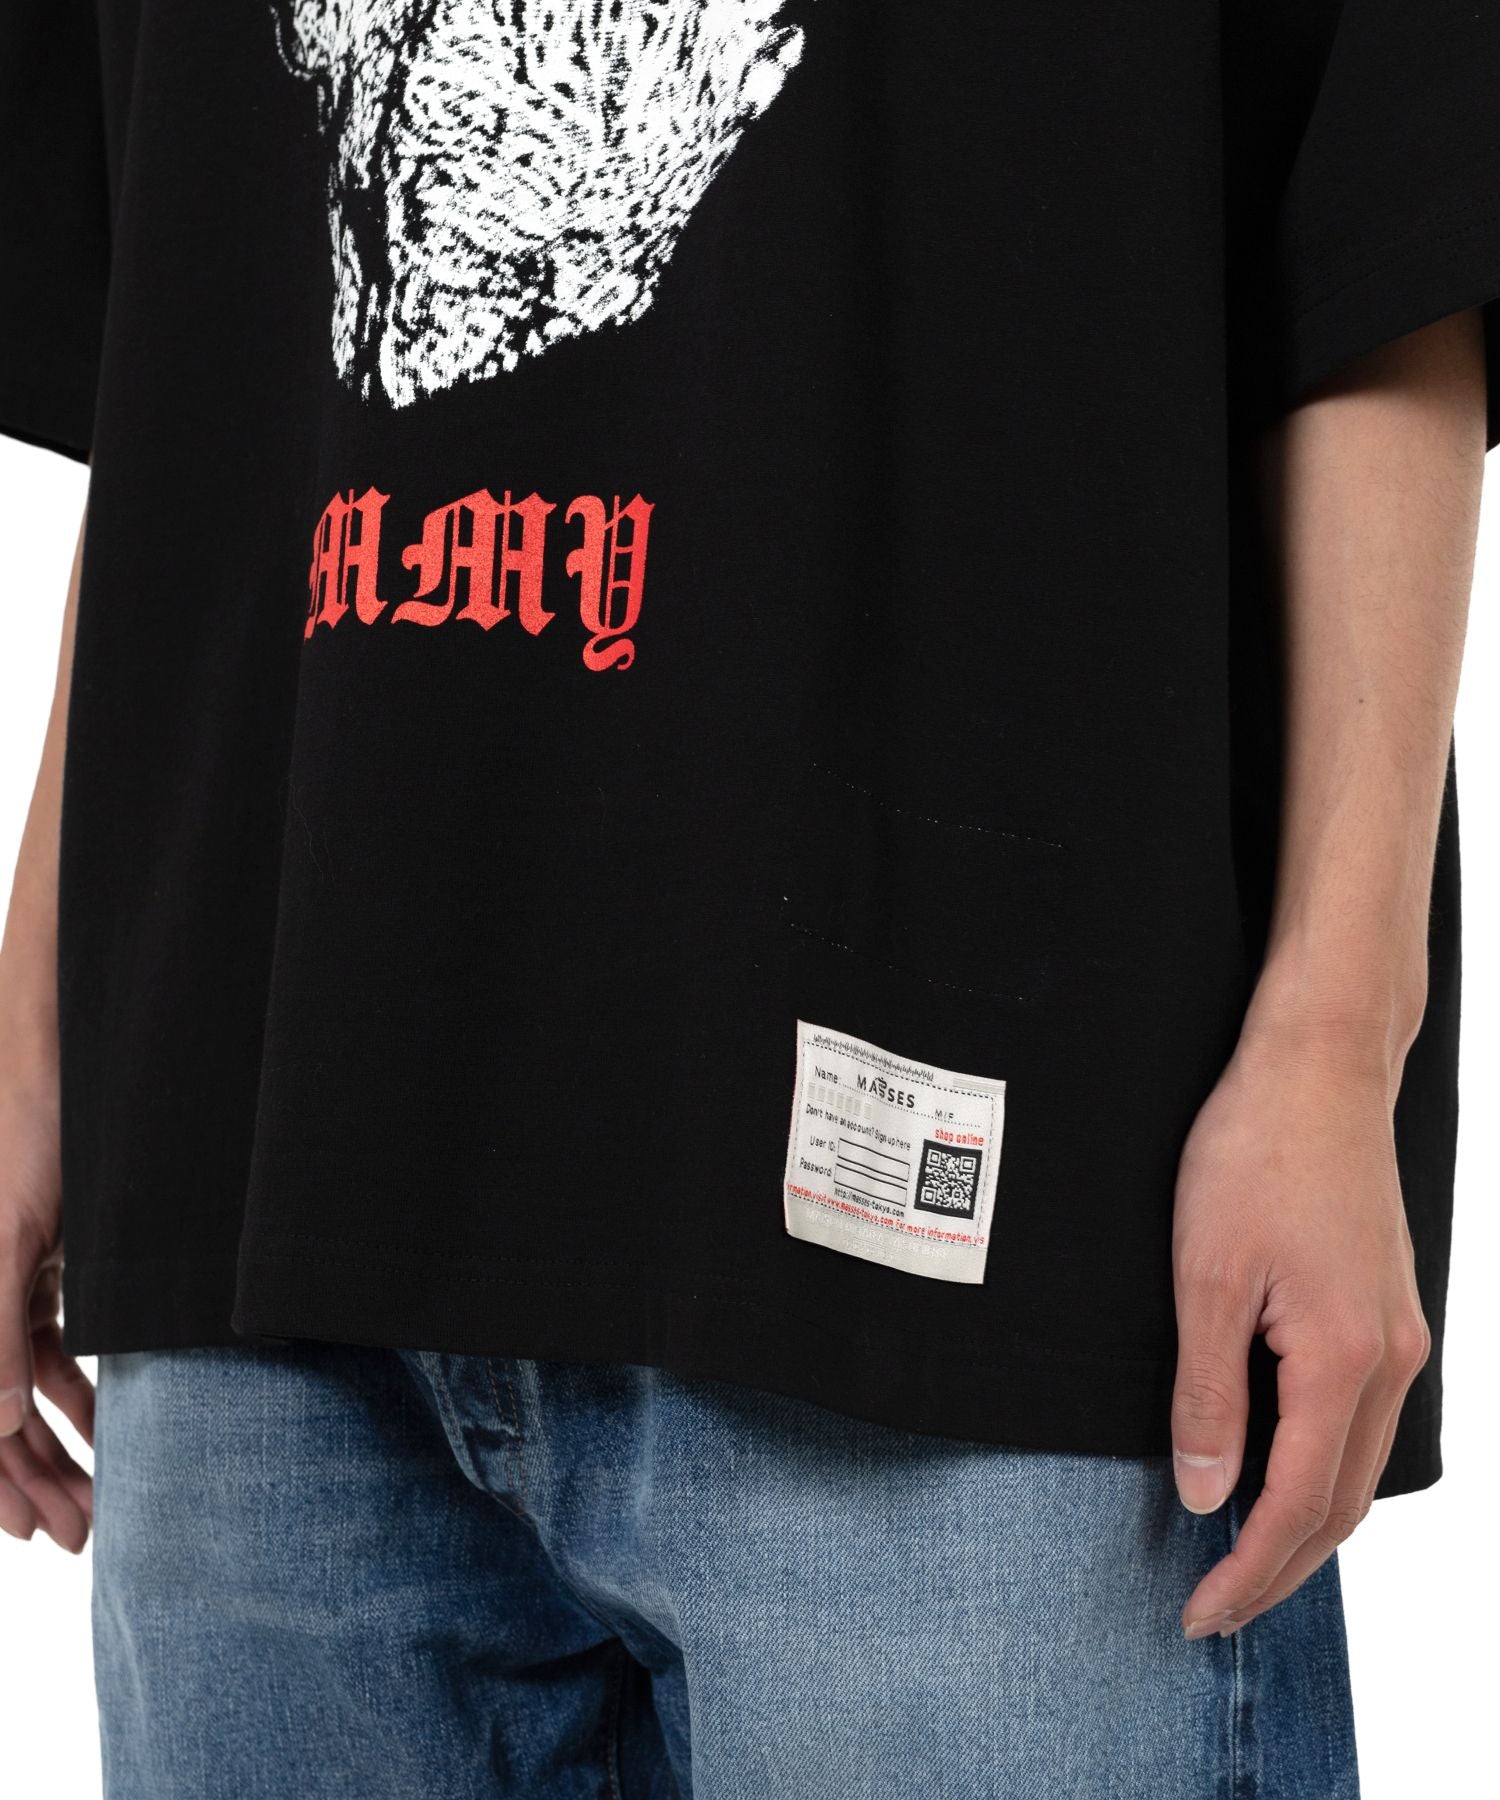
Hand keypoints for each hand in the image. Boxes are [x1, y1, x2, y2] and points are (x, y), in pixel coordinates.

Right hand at [0, 1077, 93, 1550]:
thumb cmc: (23, 1147)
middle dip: (33, 1483)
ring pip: (23, 1398)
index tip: (33, 1532)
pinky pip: (46, 1355)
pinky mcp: (32, 1280)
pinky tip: (109, 1429)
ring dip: (58, 1450)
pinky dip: (75, 1395)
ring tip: (98, 1502)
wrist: (60, 1080)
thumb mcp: (8, 1241)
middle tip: (82, 1534)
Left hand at [1170, 1029, 1429, 1638]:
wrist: (1319, 1069)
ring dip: (1303, 1523)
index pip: (1295, 1505)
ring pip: (1358, 1467)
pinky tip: (1279, 1469)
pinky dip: (1321, 1468)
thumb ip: (1208, 1393)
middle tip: (1214, 1608)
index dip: (1247, 1570)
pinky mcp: (1389, 1310)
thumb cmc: (1256, 1154)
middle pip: (1341, 1505)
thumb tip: (1207, 1494)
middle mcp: (1391, 1361)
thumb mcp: (1205, 1275)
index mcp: (1344, 1360)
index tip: (1200, 1612)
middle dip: (1278, 1567)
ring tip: (1240, 1557)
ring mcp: (1400, 1335)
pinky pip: (1362, 1421)